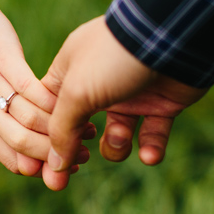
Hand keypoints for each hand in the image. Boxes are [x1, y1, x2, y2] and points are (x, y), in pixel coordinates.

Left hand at [0, 0, 91, 186]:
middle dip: (57, 154)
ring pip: (30, 121)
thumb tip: (29, 140)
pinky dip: (56, 101)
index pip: (12, 160)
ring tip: (87, 127)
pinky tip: (74, 100)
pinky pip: (33, 90)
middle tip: (85, 153)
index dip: (43, 169)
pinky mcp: (3, 61)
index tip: (68, 167)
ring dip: (62, 127)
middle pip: (23, 146)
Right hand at [41, 16, 208, 189]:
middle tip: (68, 177)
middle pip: (78, 128)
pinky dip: (151, 149)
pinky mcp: (161, 104)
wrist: (172, 36)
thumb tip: (54, 167)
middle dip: (73, 153)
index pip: (47, 111)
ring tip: (121, 140)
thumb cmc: (114, 57)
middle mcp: (98, 85)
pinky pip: (152, 136)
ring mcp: (130, 95)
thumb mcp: (76, 92)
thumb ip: (61, 129)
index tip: (41, 167)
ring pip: (115, 137)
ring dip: (116, 147)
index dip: (44, 139)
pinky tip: (148, 154)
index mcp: (70, 73)